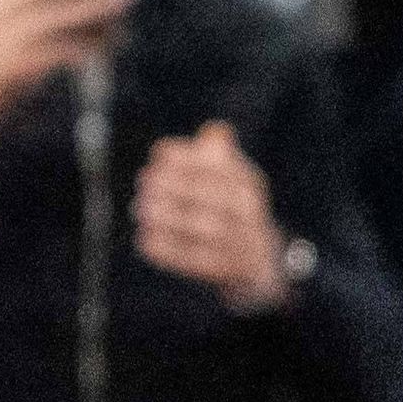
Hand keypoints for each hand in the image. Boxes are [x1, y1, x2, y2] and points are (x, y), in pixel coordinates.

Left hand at [135, 120, 289, 308]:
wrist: (260, 260)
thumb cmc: (233, 208)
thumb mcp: (233, 177)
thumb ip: (219, 153)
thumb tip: (215, 131)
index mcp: (248, 183)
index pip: (218, 166)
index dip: (184, 159)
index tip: (157, 158)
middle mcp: (249, 212)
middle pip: (209, 195)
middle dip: (172, 187)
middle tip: (144, 184)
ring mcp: (240, 243)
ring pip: (201, 227)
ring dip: (166, 216)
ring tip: (141, 210)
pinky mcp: (225, 270)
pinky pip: (194, 260)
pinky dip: (166, 249)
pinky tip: (145, 238)